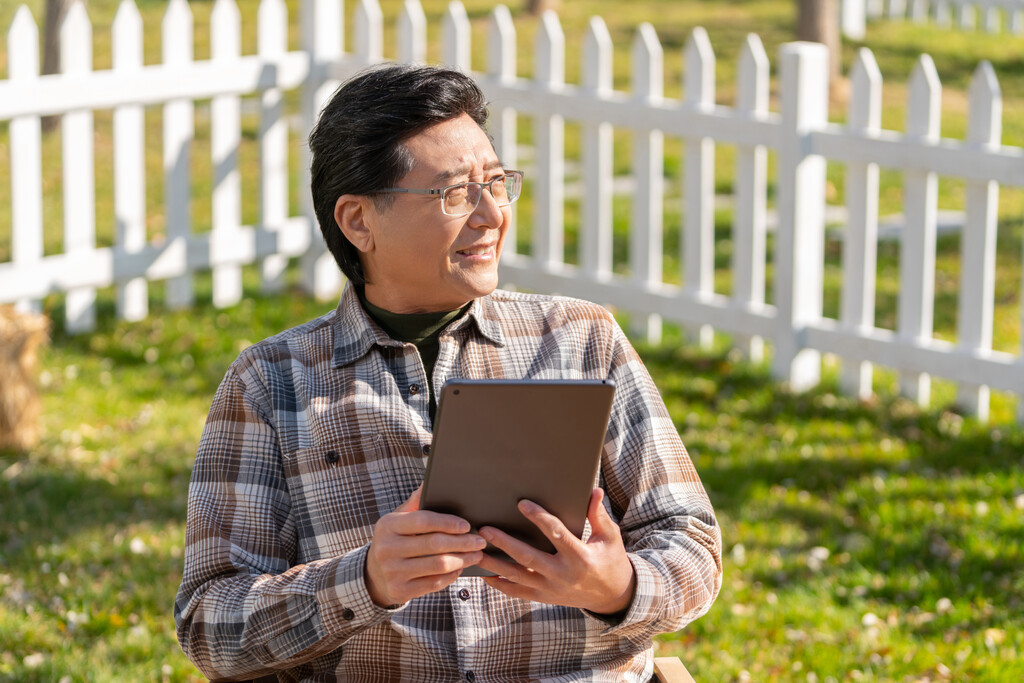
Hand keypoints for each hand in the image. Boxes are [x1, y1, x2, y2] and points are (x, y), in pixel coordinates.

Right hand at [365, 487, 485, 606]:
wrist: (374, 573)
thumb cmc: (395, 539)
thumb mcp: (398, 520)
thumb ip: (414, 503)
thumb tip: (427, 482)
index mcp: (387, 525)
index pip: (423, 521)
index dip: (448, 523)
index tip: (467, 525)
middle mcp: (387, 549)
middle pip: (434, 544)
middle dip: (462, 542)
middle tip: (479, 541)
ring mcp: (392, 572)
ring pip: (437, 566)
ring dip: (462, 560)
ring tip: (476, 555)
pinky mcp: (400, 591)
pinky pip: (434, 583)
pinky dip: (451, 575)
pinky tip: (460, 568)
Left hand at [477, 488, 635, 615]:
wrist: (612, 596)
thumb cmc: (610, 560)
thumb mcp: (609, 537)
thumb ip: (598, 514)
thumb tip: (595, 491)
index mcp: (580, 556)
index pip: (556, 533)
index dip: (539, 518)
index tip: (521, 503)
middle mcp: (563, 574)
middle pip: (528, 558)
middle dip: (505, 543)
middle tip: (485, 529)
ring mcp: (552, 588)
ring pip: (518, 576)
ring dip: (495, 564)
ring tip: (476, 552)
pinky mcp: (545, 597)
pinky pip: (518, 592)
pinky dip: (500, 585)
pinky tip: (485, 575)